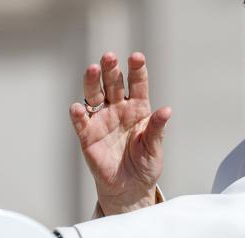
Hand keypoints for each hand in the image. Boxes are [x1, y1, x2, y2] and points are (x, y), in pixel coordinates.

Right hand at [69, 52, 170, 214]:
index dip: (137, 70)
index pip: (138, 84)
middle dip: (111, 69)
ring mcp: (102, 120)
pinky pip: (82, 123)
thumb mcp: (155, 147)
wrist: (130, 188)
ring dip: (93, 83)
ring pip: (95, 96)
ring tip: (93, 69)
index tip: (136, 56)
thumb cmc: (145, 164)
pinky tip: (78, 107)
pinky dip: (79, 114)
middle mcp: (119, 109)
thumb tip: (167, 110)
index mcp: (139, 108)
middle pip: (113, 84)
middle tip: (109, 57)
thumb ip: (157, 128)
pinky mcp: (88, 137)